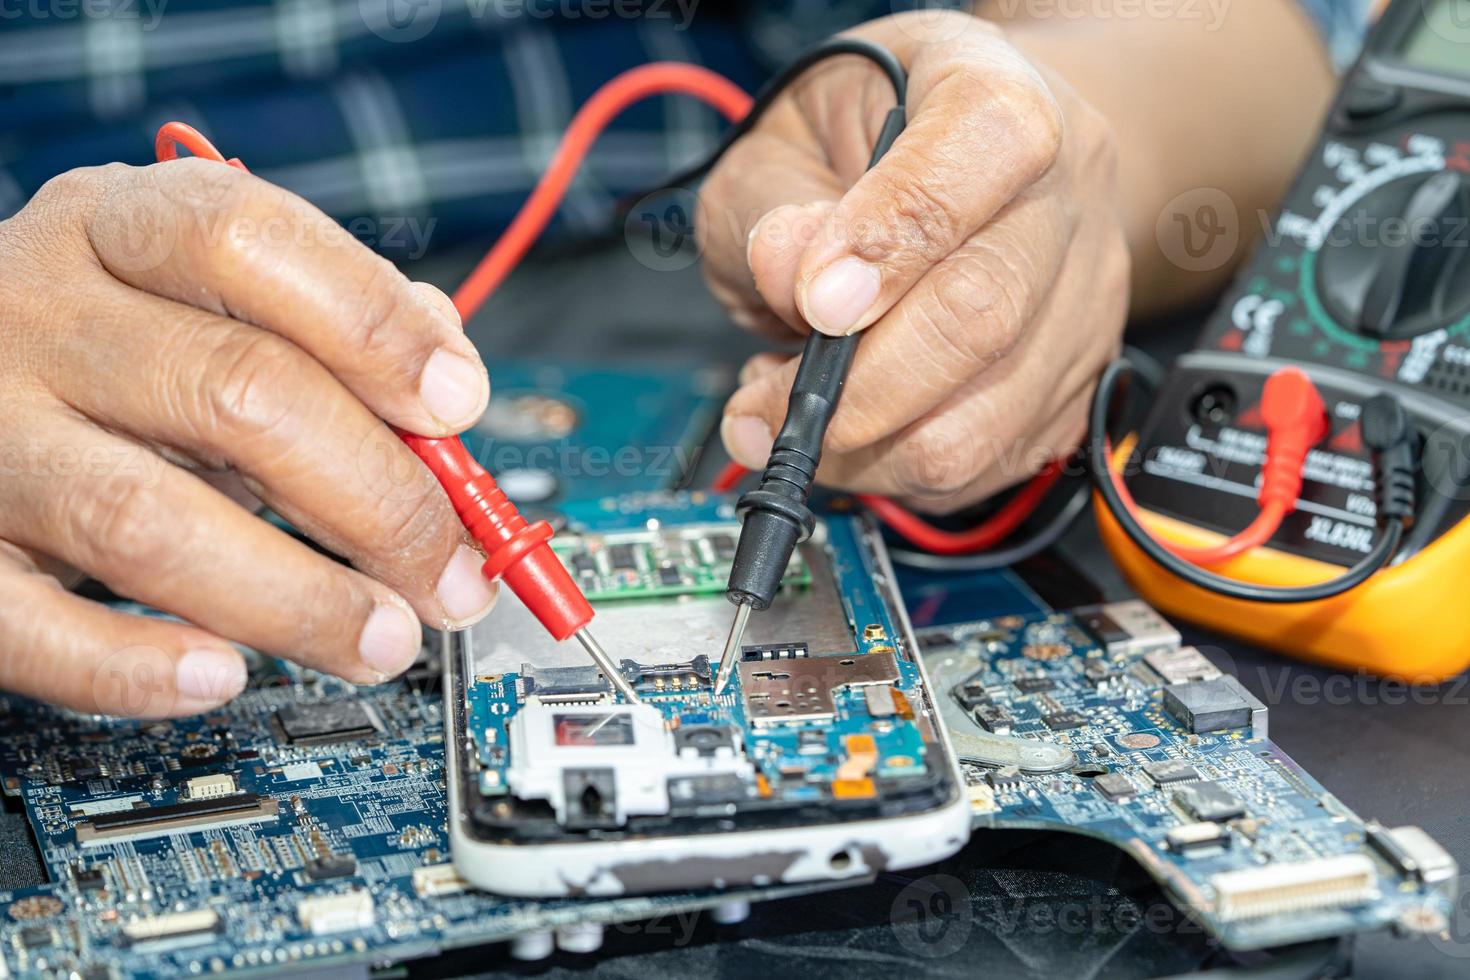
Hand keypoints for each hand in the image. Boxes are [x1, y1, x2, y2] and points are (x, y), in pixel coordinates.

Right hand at [0, 159, 495, 716]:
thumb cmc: (104, 350)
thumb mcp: (202, 299)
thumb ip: (327, 321)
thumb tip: (448, 379)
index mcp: (116, 229)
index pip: (251, 241)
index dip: (373, 326)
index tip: (458, 404)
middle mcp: (37, 315)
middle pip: (238, 392)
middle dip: (379, 498)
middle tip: (451, 572)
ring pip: (148, 521)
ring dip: (297, 598)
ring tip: (383, 641)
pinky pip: (33, 626)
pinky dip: (135, 666)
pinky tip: (223, 674)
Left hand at [700, 11, 1127, 511]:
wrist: (962, 169)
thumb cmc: (861, 144)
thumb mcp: (783, 138)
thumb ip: (773, 201)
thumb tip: (789, 274)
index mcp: (996, 93)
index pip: (983, 147)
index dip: (892, 236)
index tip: (812, 301)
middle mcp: (1067, 193)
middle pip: (985, 312)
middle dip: (856, 389)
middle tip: (762, 406)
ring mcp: (1083, 299)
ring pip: (984, 420)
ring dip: (863, 448)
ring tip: (791, 412)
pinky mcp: (1075, 386)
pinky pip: (984, 466)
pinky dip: (893, 469)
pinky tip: (849, 427)